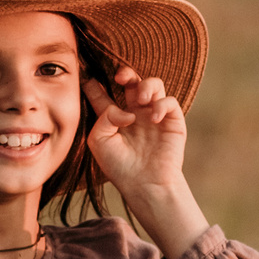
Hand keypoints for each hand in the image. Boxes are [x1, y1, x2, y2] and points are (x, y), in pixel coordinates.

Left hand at [84, 66, 187, 198]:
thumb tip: (128, 110)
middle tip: (120, 77)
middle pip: (130, 81)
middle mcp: (133, 113)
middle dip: (125, 73)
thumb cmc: (118, 166)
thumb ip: (105, 118)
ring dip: (146, 85)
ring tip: (140, 99)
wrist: (144, 184)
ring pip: (153, 84)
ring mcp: (153, 115)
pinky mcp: (171, 121)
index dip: (94, 83)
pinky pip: (169, 101)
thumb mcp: (99, 141)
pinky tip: (154, 118)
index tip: (86, 75)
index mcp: (112, 117)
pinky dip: (162, 104)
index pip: (102, 94)